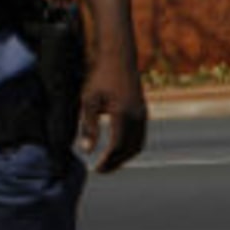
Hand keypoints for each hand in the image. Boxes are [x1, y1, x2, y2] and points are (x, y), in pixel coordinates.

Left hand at [78, 60, 147, 174]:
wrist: (119, 58)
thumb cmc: (101, 78)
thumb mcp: (89, 101)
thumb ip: (88, 126)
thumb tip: (85, 151)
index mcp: (124, 115)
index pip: (117, 147)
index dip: (107, 161)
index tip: (95, 170)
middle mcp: (137, 117)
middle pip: (130, 150)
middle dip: (116, 163)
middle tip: (101, 170)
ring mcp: (143, 115)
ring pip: (137, 145)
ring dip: (124, 157)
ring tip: (109, 162)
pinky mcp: (143, 112)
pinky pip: (140, 136)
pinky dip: (130, 147)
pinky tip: (117, 147)